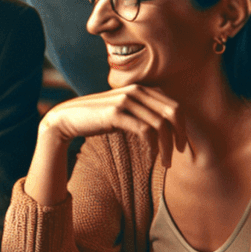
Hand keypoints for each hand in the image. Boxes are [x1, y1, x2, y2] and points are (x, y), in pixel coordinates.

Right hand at [42, 85, 185, 167]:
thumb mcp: (123, 111)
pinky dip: (152, 146)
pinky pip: (144, 131)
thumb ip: (142, 111)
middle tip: (180, 153)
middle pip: (173, 112)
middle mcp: (136, 90)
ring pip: (160, 124)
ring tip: (165, 163)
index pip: (174, 105)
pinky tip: (150, 157)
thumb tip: (164, 125)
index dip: (183, 126)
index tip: (181, 144)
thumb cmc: (97, 118)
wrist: (68, 118)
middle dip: (180, 135)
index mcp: (141, 89)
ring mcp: (126, 100)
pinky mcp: (116, 113)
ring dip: (166, 147)